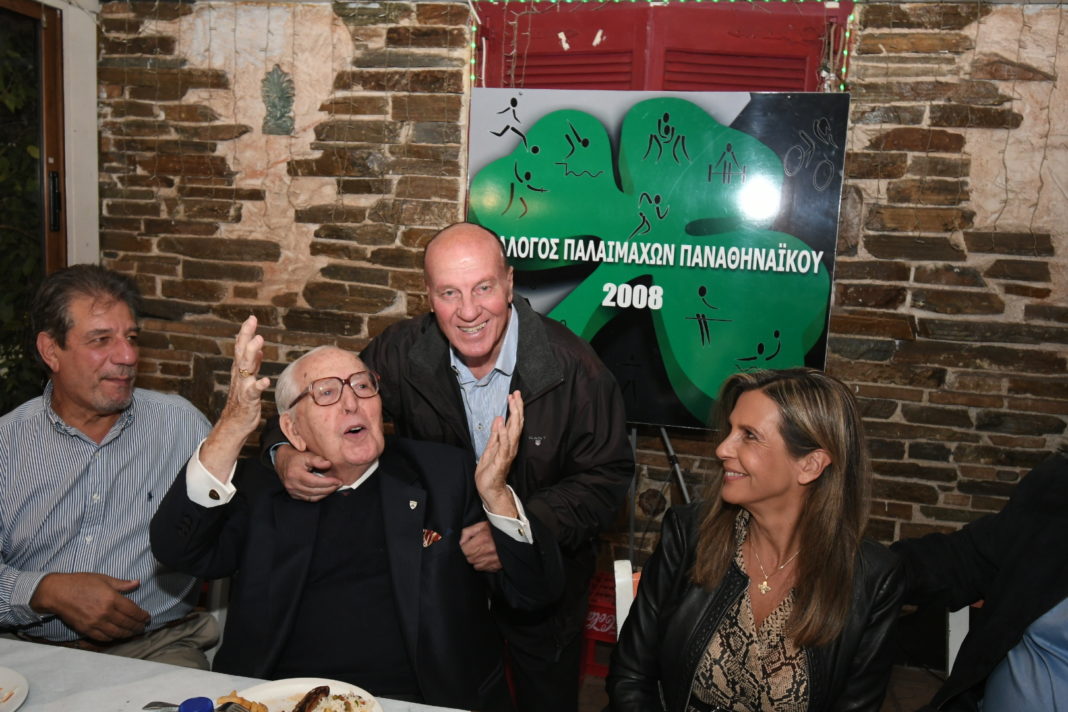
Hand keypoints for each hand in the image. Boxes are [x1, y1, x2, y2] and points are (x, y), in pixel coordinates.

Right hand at [30, 572, 149, 641]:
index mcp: (112, 599)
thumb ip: (122, 584)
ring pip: (117, 633)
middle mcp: (105, 613)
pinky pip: (103, 637)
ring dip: (128, 634)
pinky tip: (117, 636)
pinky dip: (113, 638)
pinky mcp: (86, 630)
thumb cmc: (81, 582)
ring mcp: (95, 623)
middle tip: (143, 627)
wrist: (58, 593)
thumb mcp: (103, 579)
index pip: (133, 611)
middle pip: (127, 623)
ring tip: (134, 633)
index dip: (142, 616)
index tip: (147, 617)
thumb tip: (137, 582)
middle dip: (137, 626)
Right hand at [220, 315, 270, 433]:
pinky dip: (259, 385)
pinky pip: (253, 391)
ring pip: (246, 367)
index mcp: (241, 369)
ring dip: (252, 354)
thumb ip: (254, 364)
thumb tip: (260, 349)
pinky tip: (266, 380)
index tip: (251, 318)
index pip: (241, 347)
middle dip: (246, 336)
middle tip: (251, 321)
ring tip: (259, 341)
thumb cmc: (243, 401)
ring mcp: (243, 386)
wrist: (234, 424)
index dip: (246, 333)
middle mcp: (240, 375)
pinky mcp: (248, 399)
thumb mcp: (249, 379)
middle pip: (242, 352)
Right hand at [277, 444, 339, 501]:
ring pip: (312, 497)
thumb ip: (318, 460)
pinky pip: (308, 499)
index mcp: (295, 474)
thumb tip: (328, 464)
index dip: (327, 483)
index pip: (314, 482)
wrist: (282, 461)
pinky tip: (325, 491)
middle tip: (339, 484)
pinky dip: (318, 496)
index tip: (338, 481)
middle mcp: (292, 485)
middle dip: (329, 489)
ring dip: (325, 493)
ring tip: (334, 487)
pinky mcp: (294, 495)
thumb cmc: (296, 457)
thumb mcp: (307, 455)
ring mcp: (292, 491)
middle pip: (314, 491)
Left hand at [460, 521, 501, 571]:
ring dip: (476, 560)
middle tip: (476, 548)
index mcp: (482, 539)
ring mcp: (493, 560)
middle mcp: (487, 551)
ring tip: (482, 552)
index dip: (464, 548)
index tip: (467, 545)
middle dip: (470, 554)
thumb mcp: (480, 526)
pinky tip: (487, 557)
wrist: (513, 535)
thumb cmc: (496, 529)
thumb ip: (467, 533)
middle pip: (469, 559)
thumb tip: (461, 543)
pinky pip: (484, 569)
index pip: (464, 550)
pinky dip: (484, 564)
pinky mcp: (497, 565)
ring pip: (476, 565)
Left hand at [475, 390, 522, 516]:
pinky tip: (502, 423)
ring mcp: (507, 453)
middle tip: (516, 394)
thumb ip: (495, 434)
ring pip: (513, 431)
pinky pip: (504, 445)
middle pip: (516, 424)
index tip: (514, 395)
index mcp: (508, 442)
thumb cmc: (490, 471)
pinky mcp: (502, 460)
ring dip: (513, 417)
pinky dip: (504, 434)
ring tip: (512, 403)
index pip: (513, 422)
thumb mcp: (490, 448)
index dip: (514, 408)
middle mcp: (511, 446)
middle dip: (517, 408)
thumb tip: (499, 418)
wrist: (489, 489)